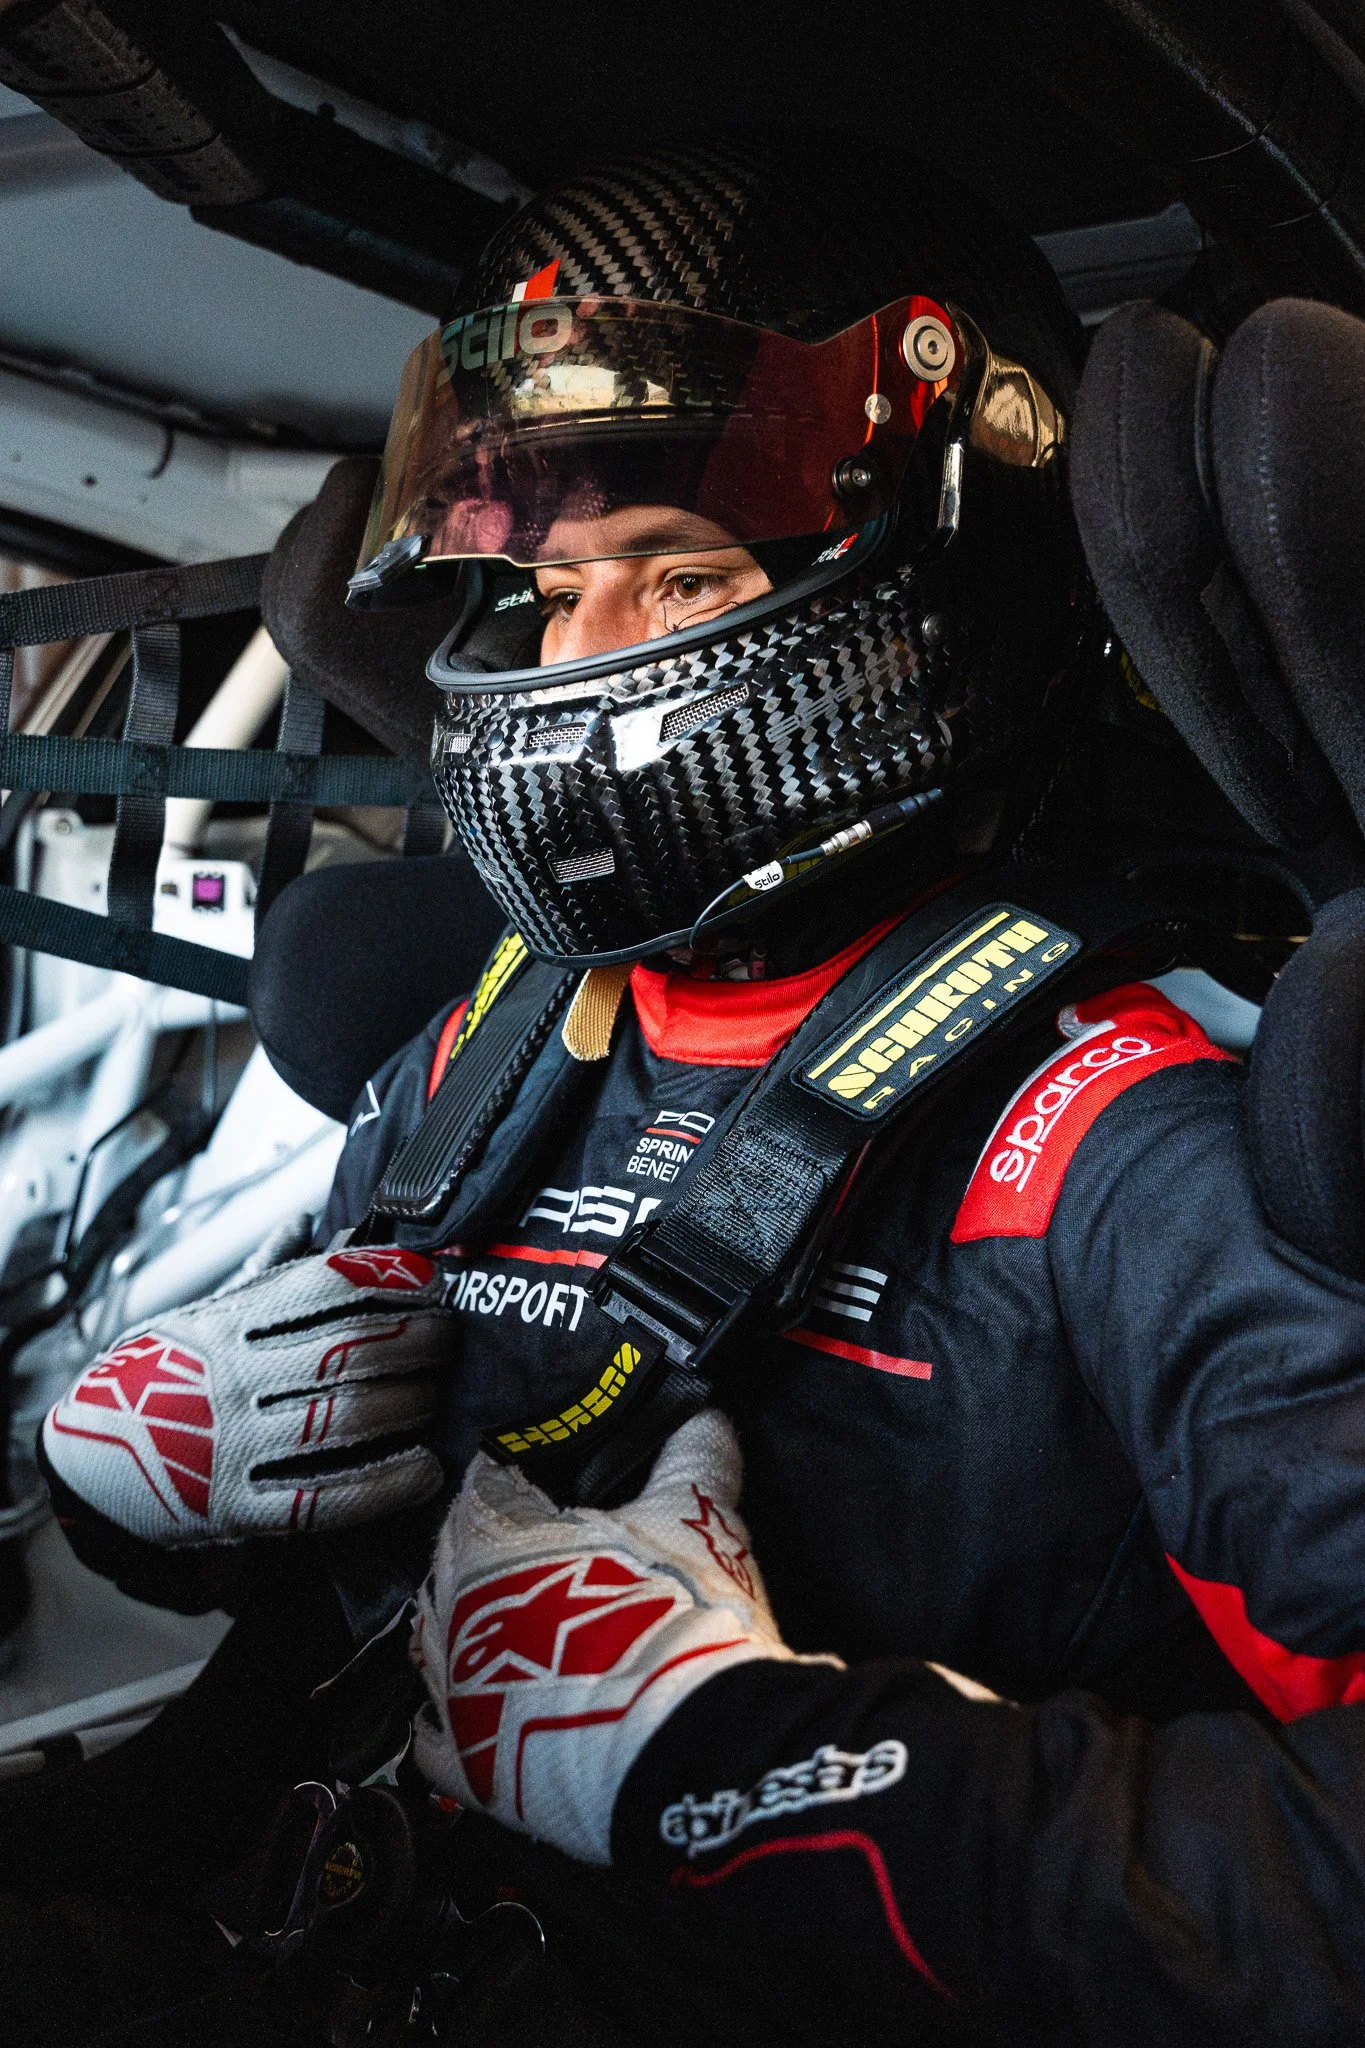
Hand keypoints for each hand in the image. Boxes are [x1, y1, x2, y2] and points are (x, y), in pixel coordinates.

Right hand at [41, 1245, 451, 1545]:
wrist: (81, 1463)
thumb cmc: (153, 1378)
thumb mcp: (198, 1316)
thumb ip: (261, 1275)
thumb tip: (309, 1222)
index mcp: (226, 1324)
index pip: (326, 1286)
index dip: (389, 1281)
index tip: (430, 1283)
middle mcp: (232, 1379)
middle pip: (347, 1351)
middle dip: (414, 1343)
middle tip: (448, 1340)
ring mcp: (232, 1445)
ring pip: (342, 1419)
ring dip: (408, 1406)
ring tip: (438, 1397)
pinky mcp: (237, 1510)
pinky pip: (322, 1498)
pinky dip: (381, 1484)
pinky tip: (422, 1471)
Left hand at [411, 1409, 834, 1864]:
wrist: (680, 1744)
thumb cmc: (675, 1613)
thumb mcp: (698, 1516)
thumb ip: (694, 1454)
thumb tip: (708, 1414)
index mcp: (495, 1538)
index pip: (484, 1486)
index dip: (509, 1475)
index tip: (526, 1474)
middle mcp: (455, 1610)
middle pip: (449, 1561)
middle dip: (478, 1547)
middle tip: (516, 1543)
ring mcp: (453, 1693)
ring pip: (430, 1645)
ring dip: (457, 1628)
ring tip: (490, 1621)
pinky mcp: (468, 1768)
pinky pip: (433, 1741)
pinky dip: (446, 1725)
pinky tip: (464, 1717)